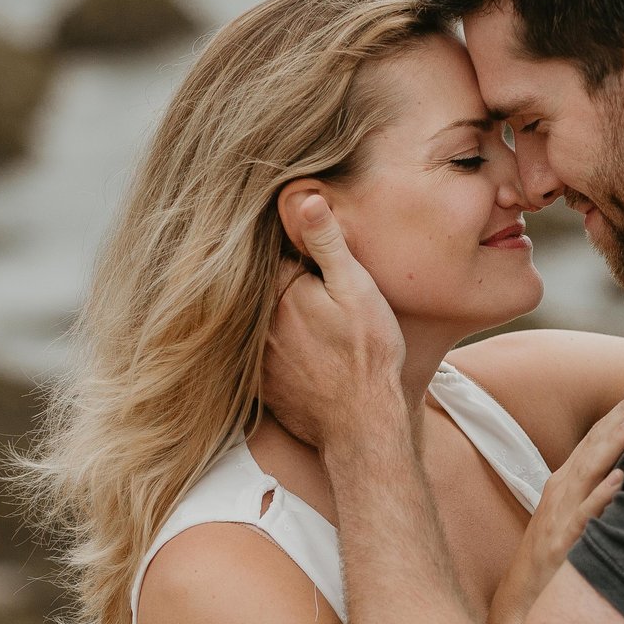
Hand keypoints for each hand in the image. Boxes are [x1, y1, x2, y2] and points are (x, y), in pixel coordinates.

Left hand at [264, 194, 407, 450]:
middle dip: (271, 277)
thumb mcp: (357, 290)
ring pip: (254, 322)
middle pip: (257, 288)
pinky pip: (254, 355)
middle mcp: (258, 323)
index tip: (293, 238)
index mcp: (281, 292)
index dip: (285, 245)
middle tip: (295, 277)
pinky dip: (265, 346)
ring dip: (266, 314)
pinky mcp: (261, 385)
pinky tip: (288, 348)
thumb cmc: (369, 355)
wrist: (362, 426)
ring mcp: (256, 357)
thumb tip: (305, 197)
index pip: (269, 253)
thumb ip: (328, 244)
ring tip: (294, 313)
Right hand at [488, 378, 623, 623]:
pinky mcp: (562, 543)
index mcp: (566, 481)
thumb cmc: (551, 555)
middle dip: (623, 413)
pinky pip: (585, 516)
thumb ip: (596, 489)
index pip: (596, 437)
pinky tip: (619, 478)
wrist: (517, 599)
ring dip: (614, 442)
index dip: (620, 411)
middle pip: (595, 444)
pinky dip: (601, 495)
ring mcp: (561, 515)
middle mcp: (562, 490)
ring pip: (591, 471)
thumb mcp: (573, 513)